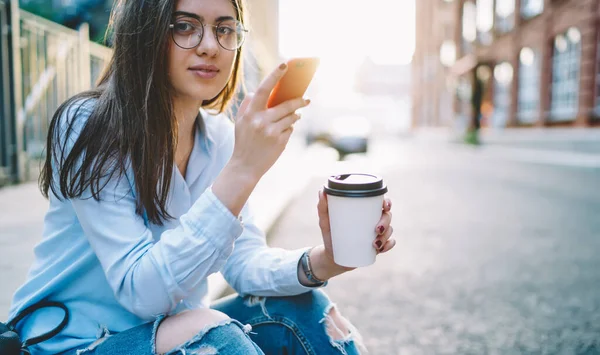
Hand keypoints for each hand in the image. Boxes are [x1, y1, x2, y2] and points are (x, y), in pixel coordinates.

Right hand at [230, 63, 310, 180]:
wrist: (245, 166)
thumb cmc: (244, 141)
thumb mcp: (240, 122)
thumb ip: (248, 105)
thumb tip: (257, 91)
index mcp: (250, 113)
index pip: (263, 89)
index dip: (274, 75)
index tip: (285, 65)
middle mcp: (261, 121)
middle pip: (286, 104)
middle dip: (299, 101)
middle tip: (306, 100)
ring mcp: (271, 132)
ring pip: (291, 117)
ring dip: (295, 116)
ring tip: (294, 117)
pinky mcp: (280, 142)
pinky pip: (290, 129)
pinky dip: (289, 129)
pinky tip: (282, 133)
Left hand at [311, 191, 395, 279]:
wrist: (333, 258)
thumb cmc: (331, 236)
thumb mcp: (326, 222)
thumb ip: (323, 207)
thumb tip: (322, 190)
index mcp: (365, 211)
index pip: (381, 202)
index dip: (387, 203)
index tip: (385, 206)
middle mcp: (374, 220)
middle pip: (387, 216)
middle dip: (386, 222)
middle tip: (377, 229)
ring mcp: (377, 234)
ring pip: (389, 231)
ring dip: (386, 236)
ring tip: (374, 244)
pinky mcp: (378, 247)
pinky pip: (389, 244)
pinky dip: (388, 246)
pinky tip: (382, 248)